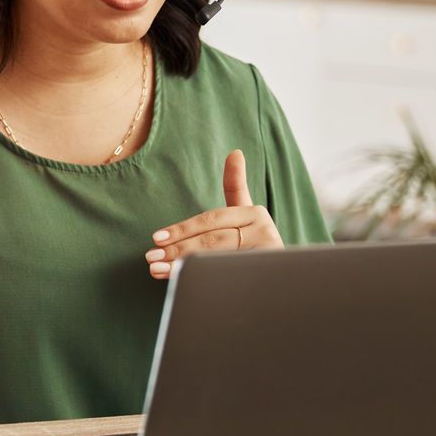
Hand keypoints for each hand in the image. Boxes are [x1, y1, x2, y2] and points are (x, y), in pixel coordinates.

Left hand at [144, 149, 282, 279]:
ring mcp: (267, 255)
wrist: (285, 279)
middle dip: (177, 249)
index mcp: (255, 213)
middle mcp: (265, 231)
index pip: (210, 220)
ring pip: (216, 261)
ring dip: (182, 267)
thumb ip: (236, 186)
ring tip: (157, 269)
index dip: (182, 229)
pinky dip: (201, 281)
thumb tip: (235, 152)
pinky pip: (225, 278)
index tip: (156, 236)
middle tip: (150, 256)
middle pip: (211, 240)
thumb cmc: (256, 243)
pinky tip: (181, 284)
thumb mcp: (246, 215)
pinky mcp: (266, 275)